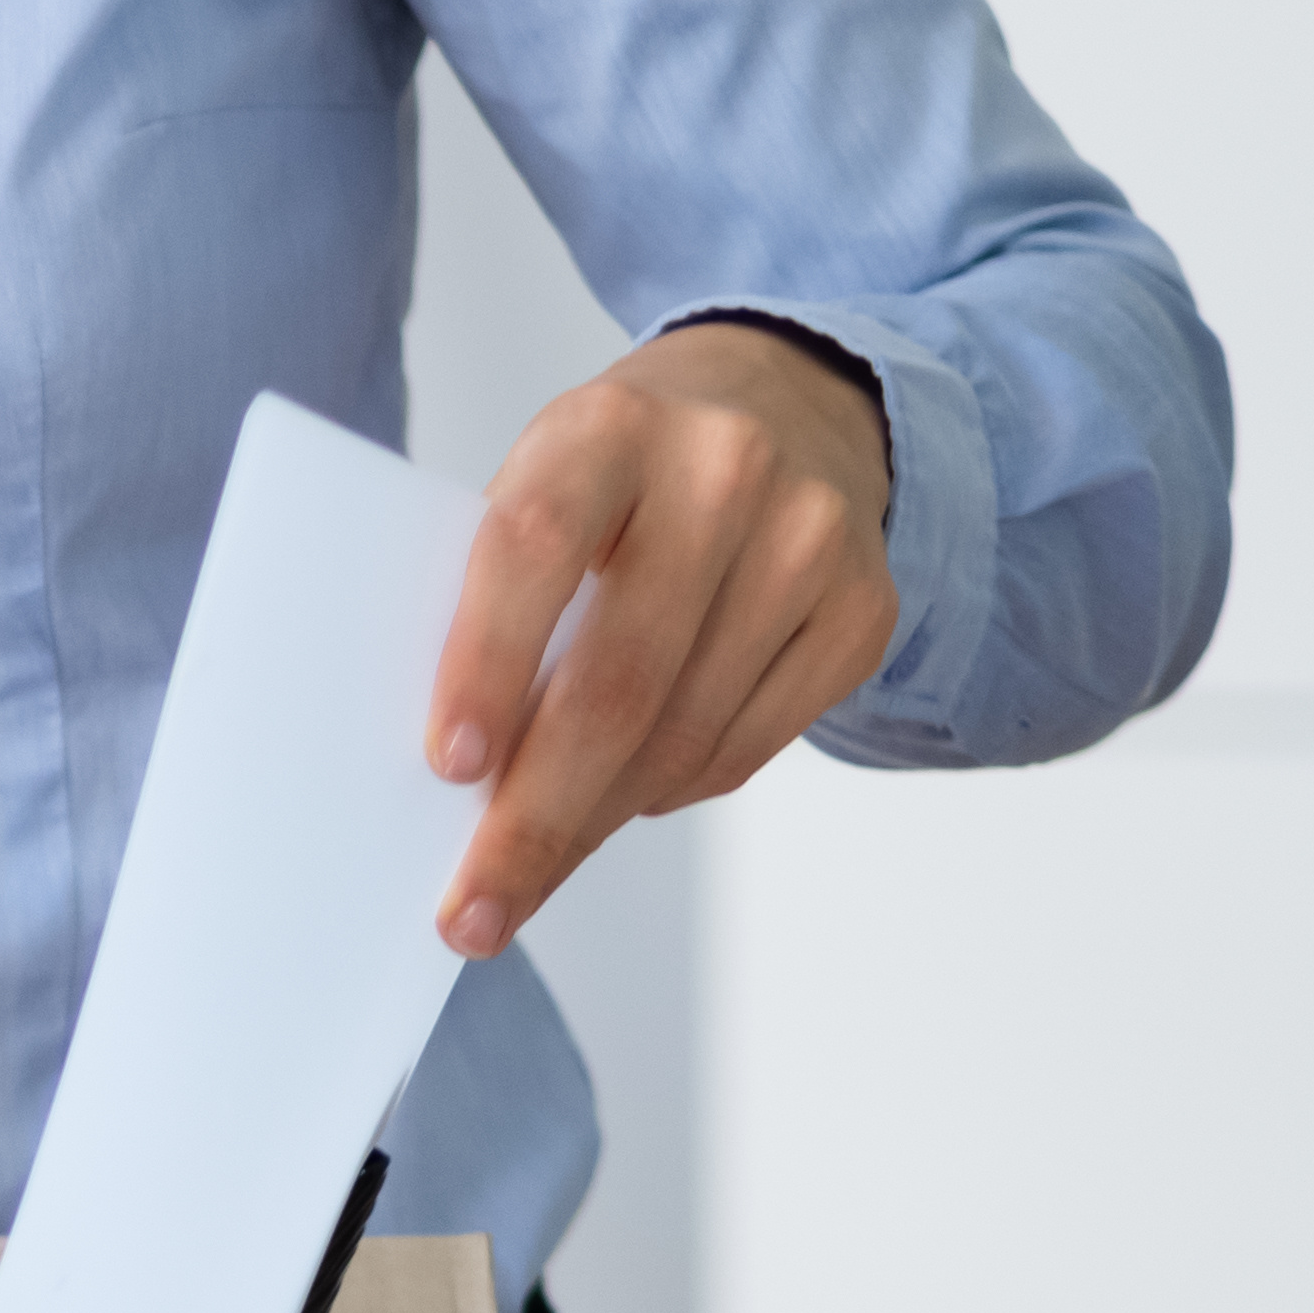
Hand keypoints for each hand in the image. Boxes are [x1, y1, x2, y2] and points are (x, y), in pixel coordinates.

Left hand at [424, 322, 896, 955]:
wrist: (786, 402)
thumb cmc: (623, 471)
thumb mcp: (547, 481)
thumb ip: (502, 596)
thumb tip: (460, 779)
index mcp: (607, 426)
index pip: (533, 547)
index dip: (486, 662)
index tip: (448, 769)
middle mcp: (722, 471)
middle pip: (620, 680)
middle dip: (537, 817)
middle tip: (476, 910)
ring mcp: (809, 540)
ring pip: (686, 735)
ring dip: (598, 822)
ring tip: (534, 866)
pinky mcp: (865, 609)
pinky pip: (749, 747)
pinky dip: (672, 792)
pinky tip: (629, 797)